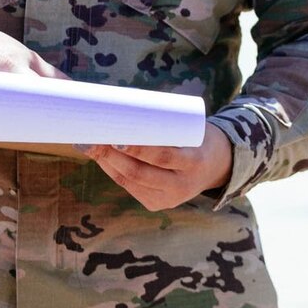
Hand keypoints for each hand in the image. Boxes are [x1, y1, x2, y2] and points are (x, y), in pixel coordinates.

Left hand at [83, 123, 236, 211]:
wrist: (216, 167)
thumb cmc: (198, 137)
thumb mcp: (190, 129)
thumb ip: (162, 122)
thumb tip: (124, 103)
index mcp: (194, 162)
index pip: (163, 157)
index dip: (138, 149)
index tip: (117, 136)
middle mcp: (182, 185)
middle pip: (140, 173)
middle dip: (113, 156)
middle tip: (94, 139)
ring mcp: (168, 198)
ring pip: (130, 182)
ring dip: (108, 163)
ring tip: (91, 146)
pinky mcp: (157, 204)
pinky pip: (130, 188)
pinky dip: (114, 172)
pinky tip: (102, 159)